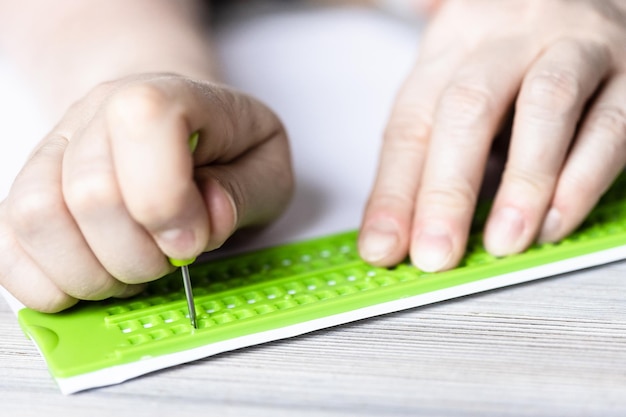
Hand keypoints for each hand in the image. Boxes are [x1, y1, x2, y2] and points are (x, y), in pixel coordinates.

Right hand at [0, 73, 292, 311]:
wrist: (160, 119)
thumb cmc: (220, 145)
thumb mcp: (265, 161)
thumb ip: (244, 191)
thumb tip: (206, 219)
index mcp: (165, 95)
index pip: (144, 125)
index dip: (167, 201)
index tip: (191, 241)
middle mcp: (96, 114)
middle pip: (90, 193)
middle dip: (138, 256)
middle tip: (167, 261)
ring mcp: (53, 151)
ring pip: (36, 219)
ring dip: (91, 273)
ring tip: (130, 271)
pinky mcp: (26, 191)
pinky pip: (6, 246)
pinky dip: (48, 283)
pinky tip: (91, 278)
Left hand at [360, 0, 625, 270]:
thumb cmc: (518, 55)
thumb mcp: (462, 83)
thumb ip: (434, 147)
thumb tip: (399, 229)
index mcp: (452, 44)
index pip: (410, 122)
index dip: (392, 191)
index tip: (381, 245)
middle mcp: (509, 36)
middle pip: (467, 108)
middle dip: (446, 191)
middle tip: (434, 253)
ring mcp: (574, 46)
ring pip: (544, 105)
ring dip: (521, 184)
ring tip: (503, 241)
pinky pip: (611, 123)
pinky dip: (582, 179)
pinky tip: (557, 220)